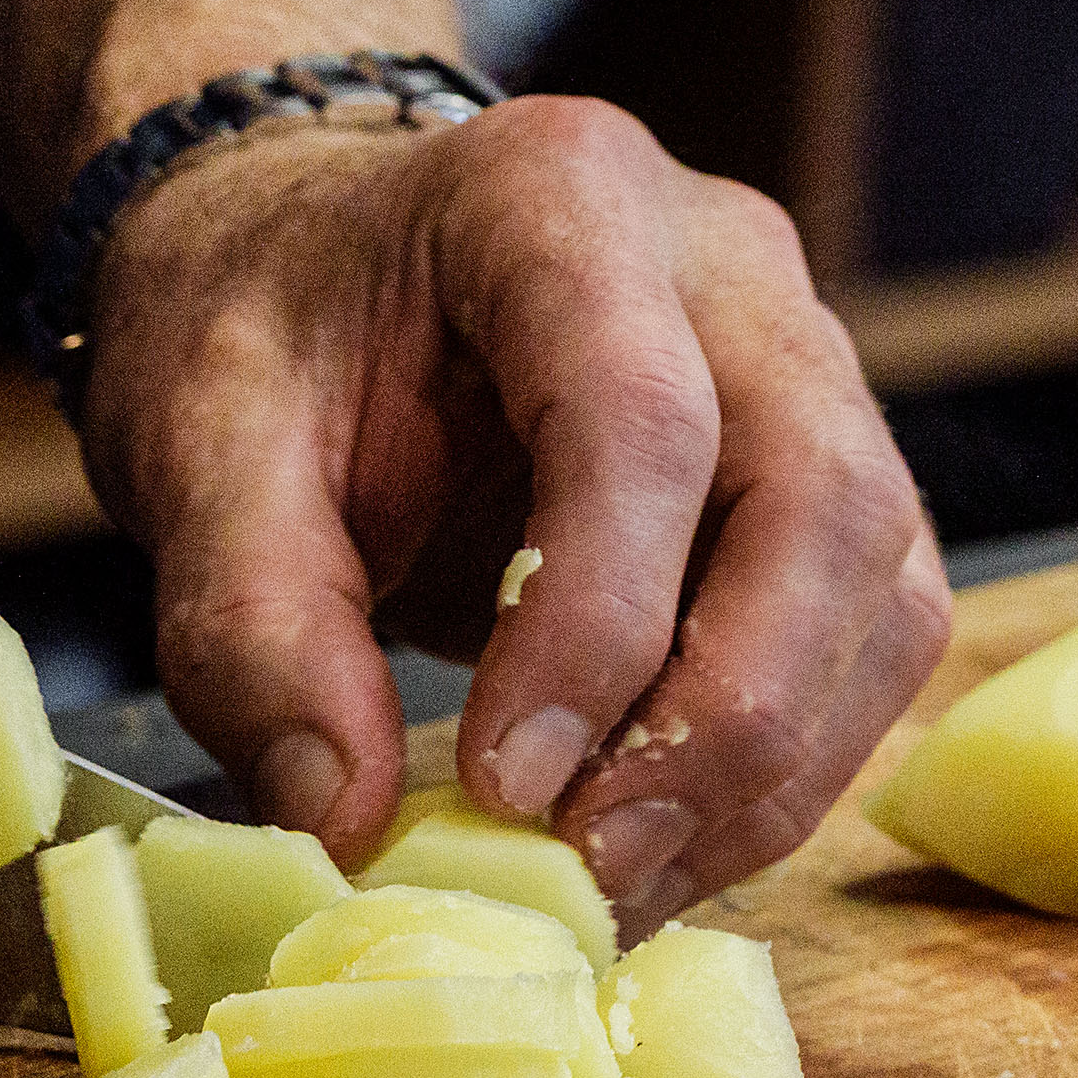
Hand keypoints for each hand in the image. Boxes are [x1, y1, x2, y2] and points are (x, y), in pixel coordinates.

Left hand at [76, 93, 951, 932]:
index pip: (641, 421)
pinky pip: (871, 639)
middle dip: (722, 720)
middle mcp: (726, 267)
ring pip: (881, 587)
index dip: (596, 624)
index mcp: (558, 199)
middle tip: (586, 863)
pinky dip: (781, 772)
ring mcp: (805, 366)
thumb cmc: (268, 331)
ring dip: (769, 769)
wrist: (321, 274)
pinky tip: (656, 843)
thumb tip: (346, 819)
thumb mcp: (196, 446)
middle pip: (823, 502)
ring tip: (610, 878)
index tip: (502, 786)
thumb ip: (252, 625)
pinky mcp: (829, 482)